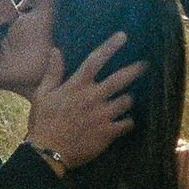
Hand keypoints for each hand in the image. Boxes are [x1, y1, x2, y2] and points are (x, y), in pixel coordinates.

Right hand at [26, 31, 142, 169]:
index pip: (95, 60)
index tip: (123, 36)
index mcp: (77, 86)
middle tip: (145, 64)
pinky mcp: (107, 133)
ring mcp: (102, 116)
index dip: (110, 46)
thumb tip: (56, 51)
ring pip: (126, 101)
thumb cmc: (43, 123)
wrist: (47, 152)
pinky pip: (127, 123)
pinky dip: (129, 121)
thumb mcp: (43, 95)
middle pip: (120, 79)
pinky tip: (127, 121)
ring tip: (129, 99)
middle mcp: (92, 98)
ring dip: (129, 98)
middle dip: (135, 69)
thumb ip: (52, 72)